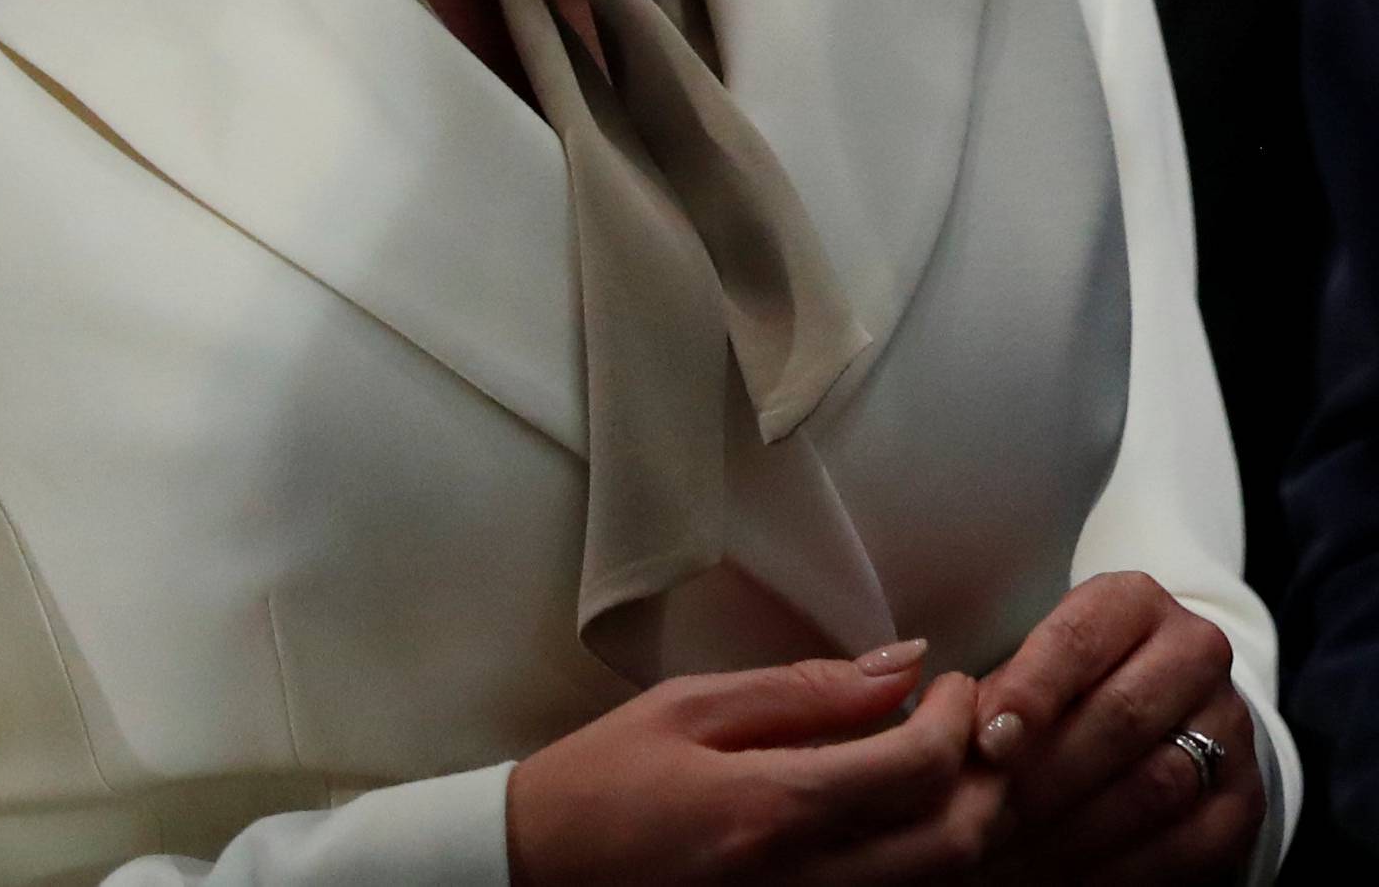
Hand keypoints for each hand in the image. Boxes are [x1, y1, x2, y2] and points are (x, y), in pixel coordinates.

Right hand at [506, 640, 1011, 884]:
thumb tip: (903, 663)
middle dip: (986, 777)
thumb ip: (805, 690)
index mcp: (773, 810)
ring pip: (937, 886)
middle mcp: (805, 884)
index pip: (915, 771)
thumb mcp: (691, 707)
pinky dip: (924, 863)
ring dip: (966, 823)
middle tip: (972, 721)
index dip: (957, 719)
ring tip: (950, 763)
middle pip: (951, 845)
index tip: (953, 681)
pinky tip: (909, 817)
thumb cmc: (605, 781)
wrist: (541, 873)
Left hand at [971, 572, 1262, 881]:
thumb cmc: (1078, 681)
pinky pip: (1190, 845)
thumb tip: (959, 733)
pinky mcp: (1245, 797)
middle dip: (1047, 773)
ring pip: (1156, 783)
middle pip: (1121, 715)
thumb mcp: (1043, 663)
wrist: (1169, 709)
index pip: (1079, 639)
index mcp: (1134, 601)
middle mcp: (1195, 651)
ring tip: (1016, 857)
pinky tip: (1070, 881)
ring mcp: (1230, 725)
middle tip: (989, 817)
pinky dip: (1125, 870)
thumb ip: (1008, 691)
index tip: (987, 741)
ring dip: (1079, 830)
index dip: (1031, 691)